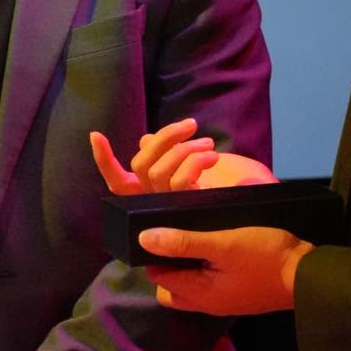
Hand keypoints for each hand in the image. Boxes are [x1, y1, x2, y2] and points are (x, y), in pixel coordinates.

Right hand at [90, 119, 276, 192]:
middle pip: (141, 165)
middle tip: (190, 125)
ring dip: (183, 147)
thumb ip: (166, 159)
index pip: (118, 181)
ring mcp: (170, 207)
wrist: (254, 224)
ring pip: (159, 171)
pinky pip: (180, 180)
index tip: (95, 135)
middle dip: (163, 138)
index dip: (104, 160)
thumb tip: (146, 139)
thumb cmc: (223, 197)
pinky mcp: (188, 209)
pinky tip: (211, 156)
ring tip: (208, 144)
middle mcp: (154, 203)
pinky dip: (193, 160)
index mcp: (149, 195)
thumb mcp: (193, 173)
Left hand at [138, 225, 311, 314]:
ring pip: (190, 284)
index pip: (158, 275)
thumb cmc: (265, 256)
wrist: (309, 274)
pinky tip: (216, 247)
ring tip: (197, 237)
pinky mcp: (238, 294)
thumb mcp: (223, 243)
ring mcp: (224, 301)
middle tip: (179, 232)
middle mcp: (207, 303)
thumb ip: (183, 241)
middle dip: (169, 261)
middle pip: (171, 284)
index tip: (161, 226)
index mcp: (198, 294)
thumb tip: (144, 239)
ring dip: (187, 265)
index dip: (155, 251)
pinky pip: (209, 283)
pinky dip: (205, 268)